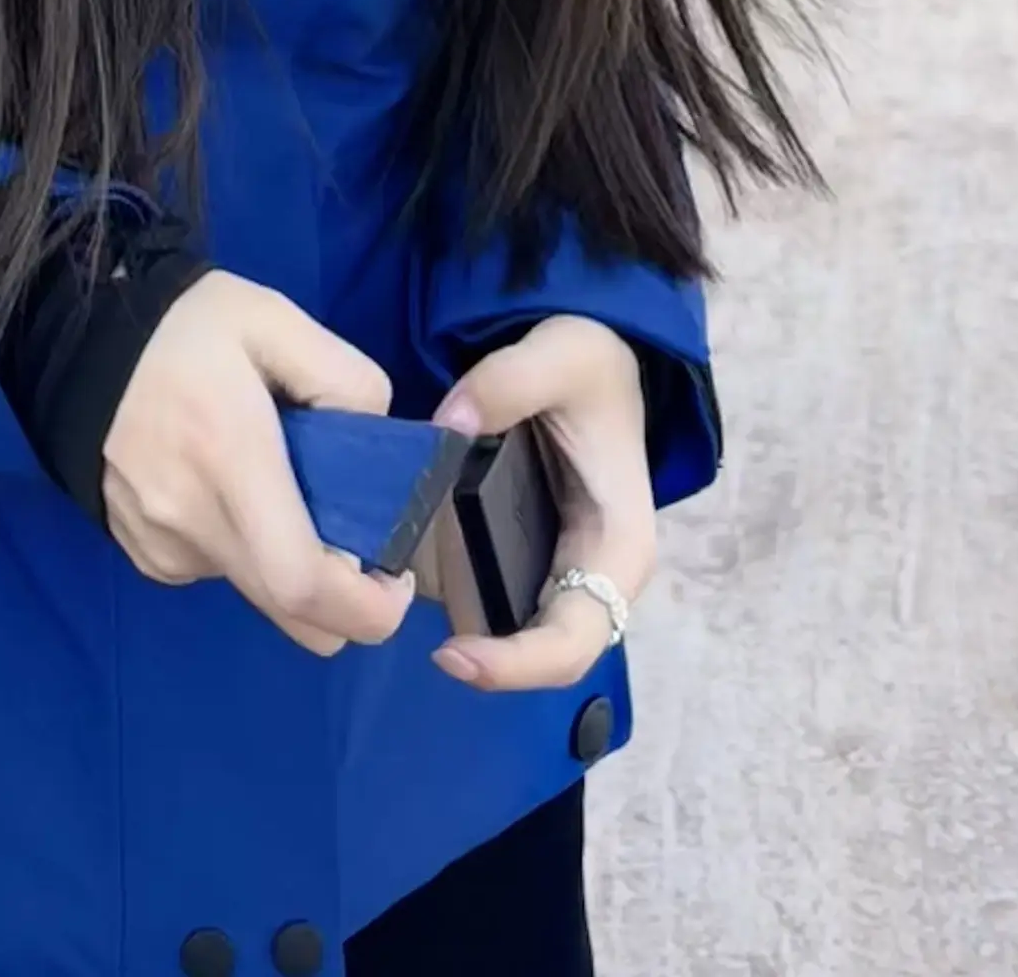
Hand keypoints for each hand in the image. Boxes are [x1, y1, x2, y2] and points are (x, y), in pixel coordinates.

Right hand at [100, 270, 417, 657]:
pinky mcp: (145, 556)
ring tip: (274, 482)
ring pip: (261, 594)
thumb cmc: (185, 326)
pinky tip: (223, 484)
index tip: (395, 574)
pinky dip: (243, 548)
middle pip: (297, 616)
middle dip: (347, 595)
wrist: (77, 338)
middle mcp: (194, 523)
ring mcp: (163, 549)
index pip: (303, 582)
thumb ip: (345, 378)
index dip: (367, 606)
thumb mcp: (275, 320)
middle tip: (357, 531)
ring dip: (289, 562)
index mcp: (232, 461)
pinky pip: (220, 574)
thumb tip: (379, 444)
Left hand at [424, 314, 655, 691]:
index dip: (516, 665)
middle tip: (421, 647)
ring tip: (399, 596)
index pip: (574, 640)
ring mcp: (561, 570)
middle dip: (487, 661)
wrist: (593, 356)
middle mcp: (595, 574)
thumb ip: (508, 383)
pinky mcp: (531, 556)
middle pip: (544, 653)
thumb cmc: (590, 364)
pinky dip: (452, 588)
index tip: (450, 655)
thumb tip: (450, 425)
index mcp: (617, 545)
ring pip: (513, 630)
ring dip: (463, 625)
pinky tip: (406, 562)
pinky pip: (491, 593)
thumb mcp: (561, 354)